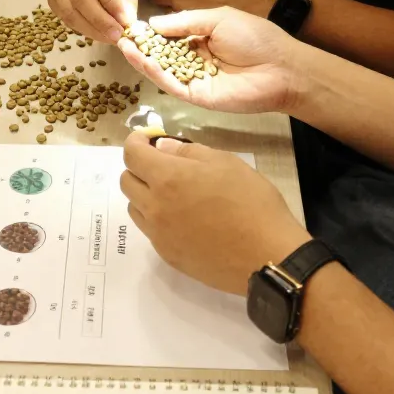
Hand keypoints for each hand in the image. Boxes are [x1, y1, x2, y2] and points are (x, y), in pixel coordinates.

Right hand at [46, 0, 141, 42]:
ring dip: (90, 28)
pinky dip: (81, 28)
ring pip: (68, 8)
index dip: (109, 1)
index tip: (124, 21)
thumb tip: (126, 22)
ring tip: (109, 37)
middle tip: (117, 35)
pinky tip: (97, 33)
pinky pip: (63, 15)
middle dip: (100, 19)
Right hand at [117, 8, 302, 113]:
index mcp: (202, 38)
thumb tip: (153, 23)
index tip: (131, 24)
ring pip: (162, 70)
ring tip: (123, 46)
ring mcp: (194, 79)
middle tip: (119, 36)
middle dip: (141, 46)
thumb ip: (185, 21)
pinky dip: (155, 74)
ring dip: (142, 60)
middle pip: (162, 54)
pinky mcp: (197, 96)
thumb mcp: (218, 18)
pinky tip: (142, 61)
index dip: (151, 31)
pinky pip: (172, 85)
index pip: (169, 36)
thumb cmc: (256, 38)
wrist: (282, 68)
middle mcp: (195, 59)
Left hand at [121, 133, 309, 295]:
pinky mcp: (167, 255)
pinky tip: (184, 217)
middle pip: (126, 181)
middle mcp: (155, 207)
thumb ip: (188, 152)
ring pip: (134, 207)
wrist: (266, 255)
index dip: (137, 140)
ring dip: (145, 194)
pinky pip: (150, 230)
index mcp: (167, 178)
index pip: (131, 154)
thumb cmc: (252, 202)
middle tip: (164, 164)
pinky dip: (157, 217)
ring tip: (174, 192)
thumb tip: (162, 147)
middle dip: (139, 166)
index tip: (149, 138)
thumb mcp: (226, 163)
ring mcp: (158, 235)